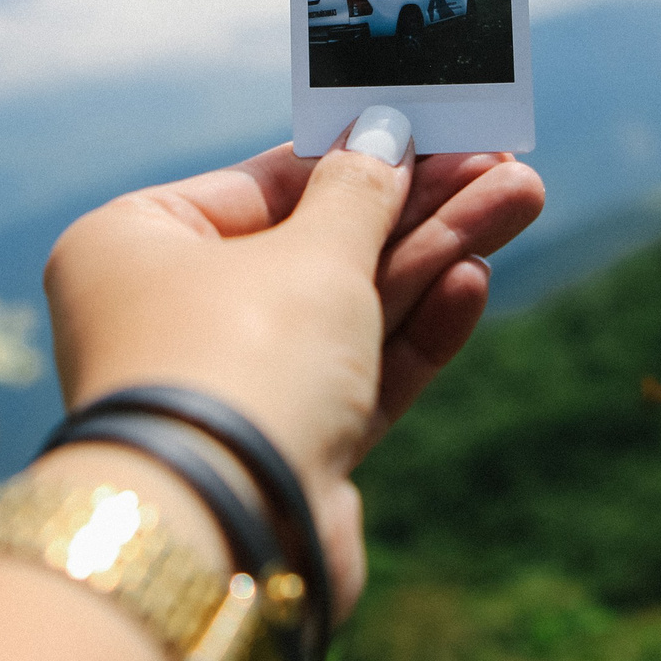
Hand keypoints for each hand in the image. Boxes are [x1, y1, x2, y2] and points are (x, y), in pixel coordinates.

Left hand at [42, 110, 545, 615]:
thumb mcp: (312, 253)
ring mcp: (231, 387)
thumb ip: (360, 191)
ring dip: (435, 256)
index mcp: (136, 245)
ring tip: (523, 201)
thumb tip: (385, 134)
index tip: (432, 130)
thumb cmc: (242, 358)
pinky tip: (474, 280)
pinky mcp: (284, 450)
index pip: (263, 183)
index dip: (356, 155)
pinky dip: (413, 329)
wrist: (224, 531)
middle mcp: (171, 314)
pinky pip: (356, 375)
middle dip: (418, 205)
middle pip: (316, 242)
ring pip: (347, 308)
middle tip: (505, 166)